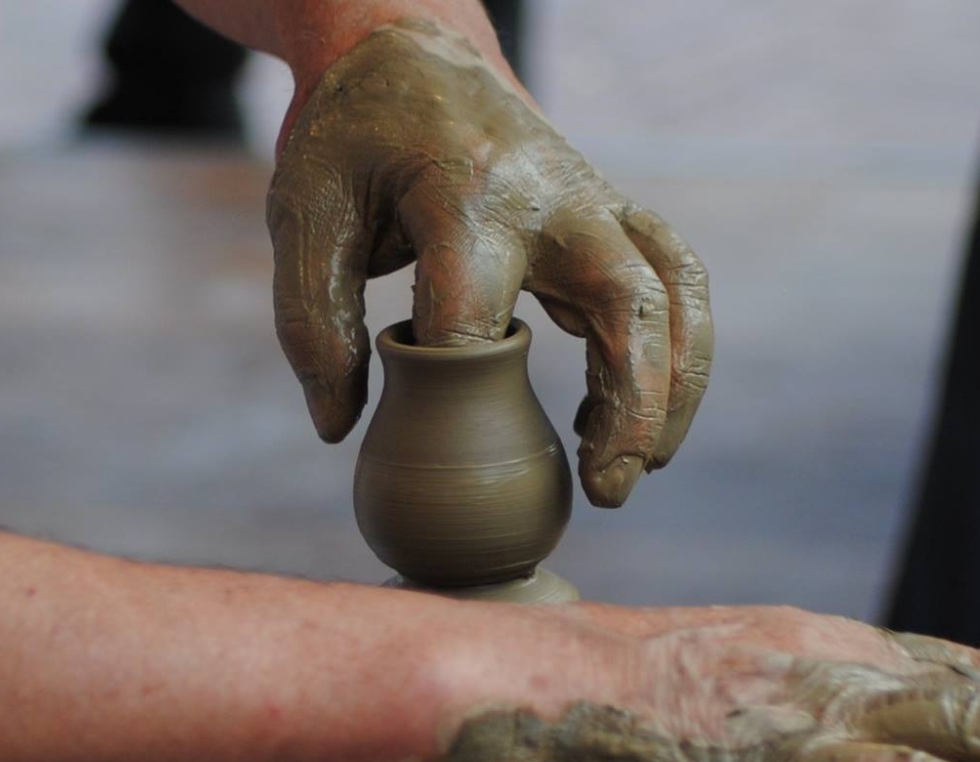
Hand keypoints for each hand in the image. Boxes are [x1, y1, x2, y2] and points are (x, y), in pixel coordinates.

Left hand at [268, 20, 710, 506]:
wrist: (414, 53)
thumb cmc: (354, 141)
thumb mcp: (303, 208)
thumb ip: (311, 319)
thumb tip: (342, 428)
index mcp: (465, 188)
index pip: (475, 309)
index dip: (457, 388)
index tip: (427, 436)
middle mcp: (552, 194)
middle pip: (626, 300)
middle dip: (631, 404)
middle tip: (605, 491)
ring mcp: (596, 201)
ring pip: (674, 291)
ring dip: (675, 388)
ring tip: (637, 472)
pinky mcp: (614, 216)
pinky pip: (676, 285)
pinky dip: (676, 357)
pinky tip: (630, 427)